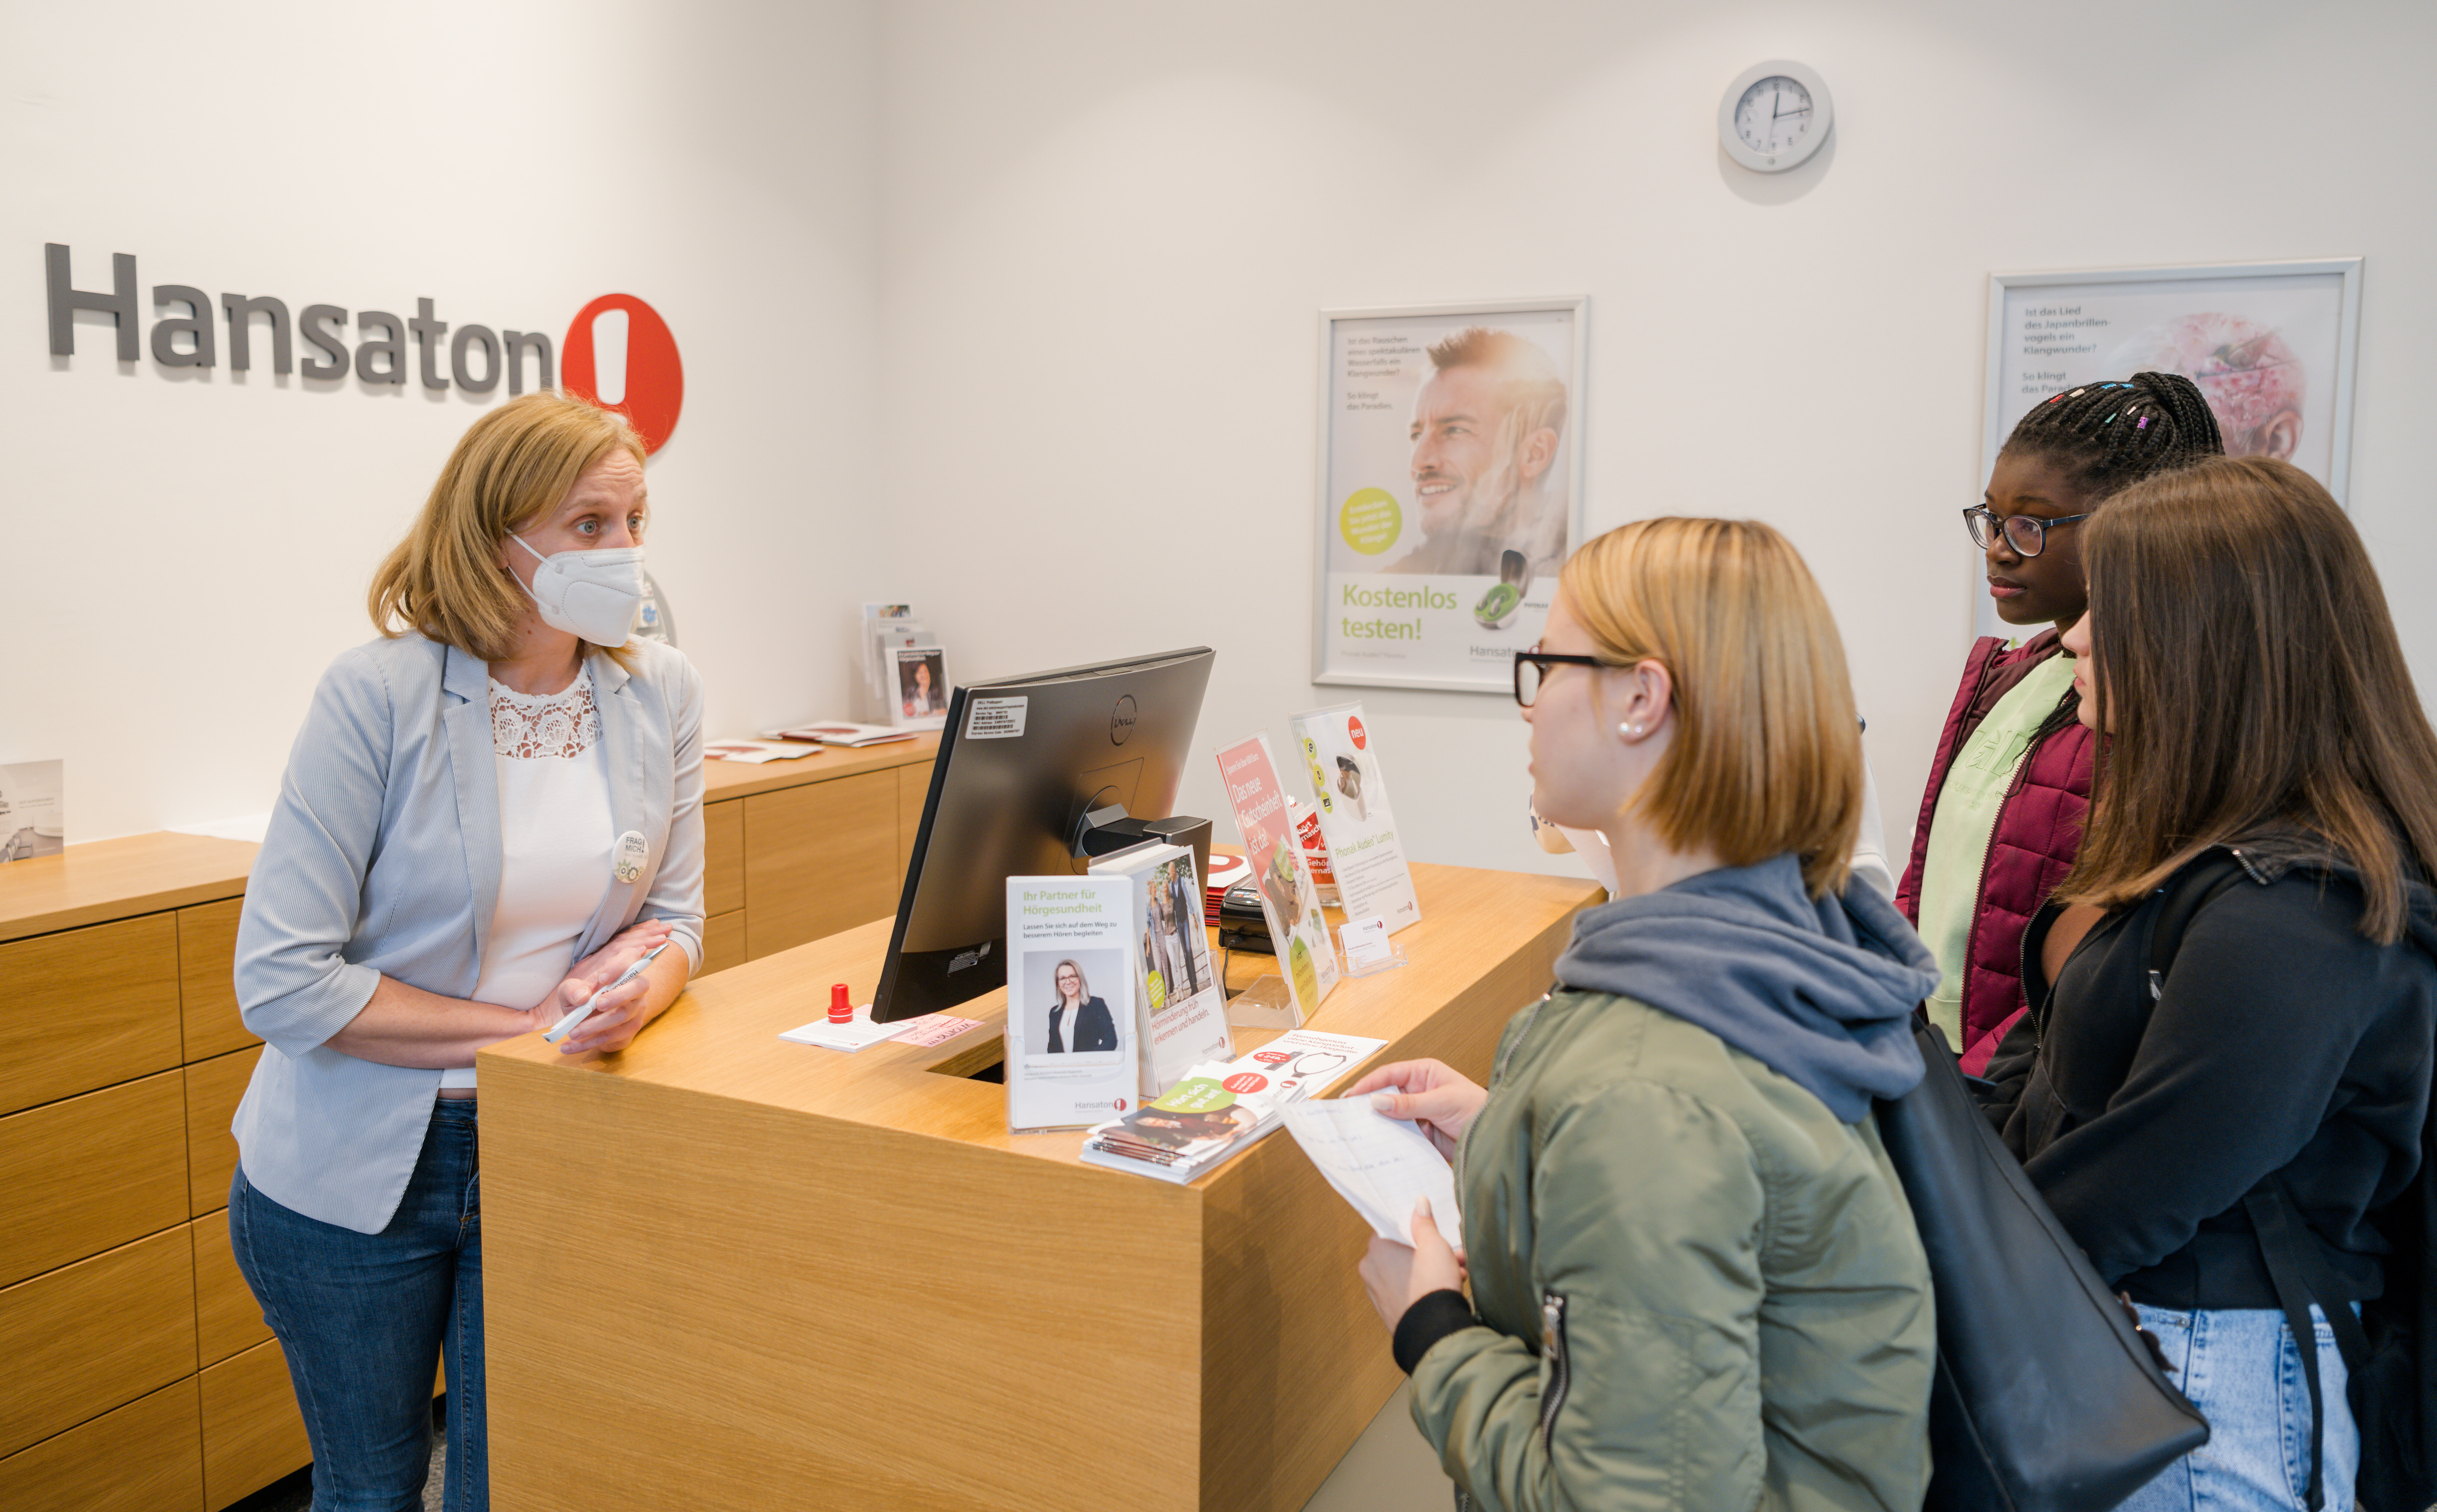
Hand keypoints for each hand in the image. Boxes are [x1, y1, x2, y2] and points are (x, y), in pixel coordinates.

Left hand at [538, 919, 674, 1053]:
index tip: (602, 978)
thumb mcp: (569, 991)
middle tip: (597, 1004)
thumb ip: (571, 989)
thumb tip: (582, 996)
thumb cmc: (581, 999)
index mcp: (622, 970)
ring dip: (596, 1025)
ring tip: (573, 1032)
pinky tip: (568, 1047)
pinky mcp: (629, 1033)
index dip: (619, 966)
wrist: (584, 1021)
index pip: (630, 957)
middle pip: (638, 987)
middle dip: (618, 996)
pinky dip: (588, 1043)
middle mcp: (635, 989)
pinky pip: (612, 1038)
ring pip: (623, 1016)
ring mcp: (635, 1011)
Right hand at [1344, 1058, 1486, 1159]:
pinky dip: (1390, 1140)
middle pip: (1387, 1095)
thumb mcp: (1441, 1101)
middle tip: (1350, 1116)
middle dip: (1370, 1104)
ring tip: (1360, 1132)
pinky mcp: (1421, 1134)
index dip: (1369, 1083)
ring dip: (1379, 1124)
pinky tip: (1380, 1145)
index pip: (1390, 1074)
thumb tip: (1378, 1101)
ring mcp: (1419, 1113)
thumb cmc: (1477, 1108)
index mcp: (1424, 1073)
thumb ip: (1409, 1103)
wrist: (1494, 1138)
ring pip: (1391, 1117)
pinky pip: (1400, 1135)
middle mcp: (1419, 1091)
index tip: (1351, 1095)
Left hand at [1358, 1198, 1466, 1333]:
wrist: (1433, 1331)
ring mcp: (1377, 1292)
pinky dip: (1423, 1285)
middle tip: (1453, 1253)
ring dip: (1430, 1268)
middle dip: (1429, 1250)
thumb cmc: (1432, 1284)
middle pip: (1402, 1251)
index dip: (1413, 1228)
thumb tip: (1419, 1203)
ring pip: (1406, 1271)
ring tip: (1457, 1271)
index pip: (1391, 1228)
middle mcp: (1371, 1270)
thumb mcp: (1434, 1246)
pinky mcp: (1387, 1310)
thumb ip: (1424, 1223)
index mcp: (1377, 1249)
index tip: (1430, 1230)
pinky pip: (1406, 1289)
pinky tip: (1446, 1287)